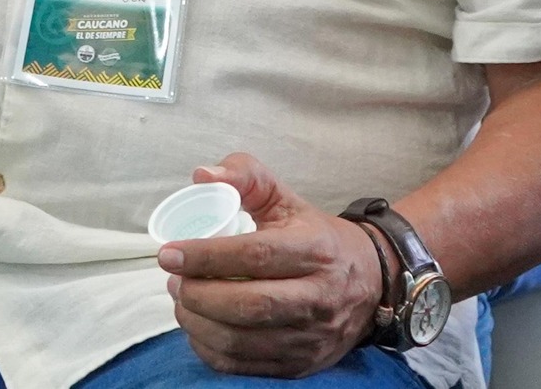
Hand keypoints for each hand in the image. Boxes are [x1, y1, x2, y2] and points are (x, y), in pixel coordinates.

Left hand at [161, 154, 385, 376]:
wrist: (372, 281)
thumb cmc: (314, 235)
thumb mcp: (283, 197)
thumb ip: (243, 176)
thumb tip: (201, 175)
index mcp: (316, 251)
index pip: (255, 256)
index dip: (206, 256)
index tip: (168, 254)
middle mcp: (320, 298)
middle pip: (248, 305)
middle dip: (198, 294)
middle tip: (173, 280)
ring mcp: (313, 336)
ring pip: (242, 341)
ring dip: (198, 322)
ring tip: (182, 300)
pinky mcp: (303, 364)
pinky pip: (244, 366)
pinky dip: (210, 349)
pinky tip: (198, 326)